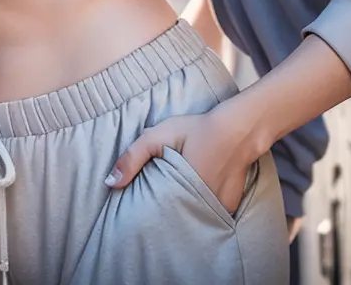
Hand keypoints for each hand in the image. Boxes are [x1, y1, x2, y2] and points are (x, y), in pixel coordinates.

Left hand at [105, 109, 256, 215]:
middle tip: (150, 217)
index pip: (156, 216)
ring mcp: (217, 209)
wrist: (240, 128)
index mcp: (181, 191)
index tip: (136, 216)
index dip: (146, 217)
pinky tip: (192, 206)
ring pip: (192, 221)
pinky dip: (200, 214)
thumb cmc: (198, 129)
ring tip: (169, 214)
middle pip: (174, 221)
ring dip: (181, 218)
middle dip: (162, 220)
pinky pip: (209, 218)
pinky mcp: (228, 208)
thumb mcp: (159, 135)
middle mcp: (200, 206)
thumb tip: (109, 183)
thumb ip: (133, 157)